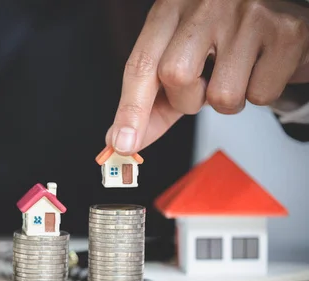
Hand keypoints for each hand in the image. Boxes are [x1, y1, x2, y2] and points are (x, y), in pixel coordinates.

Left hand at [107, 0, 308, 154]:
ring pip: (220, 95)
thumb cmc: (223, 42)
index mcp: (170, 9)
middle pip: (175, 77)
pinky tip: (260, 68)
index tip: (121, 142)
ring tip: (236, 74)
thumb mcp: (180, 62)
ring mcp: (247, 13)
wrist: (279, 22)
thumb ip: (151, 102)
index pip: (141, 63)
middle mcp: (205, 4)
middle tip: (203, 85)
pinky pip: (260, 95)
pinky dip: (259, 94)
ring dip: (225, 101)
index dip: (130, 109)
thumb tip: (122, 141)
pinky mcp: (284, 31)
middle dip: (186, 100)